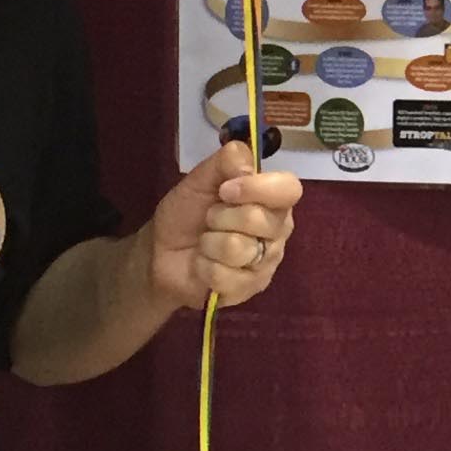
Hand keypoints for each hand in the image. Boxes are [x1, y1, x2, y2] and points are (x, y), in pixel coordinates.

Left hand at [144, 140, 302, 311]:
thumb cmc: (186, 214)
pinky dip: (204, 267)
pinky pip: (226, 276)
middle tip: (209, 219)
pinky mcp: (250, 289)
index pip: (290, 189)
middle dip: (221, 217)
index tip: (227, 190)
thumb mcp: (199, 179)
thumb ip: (224, 162)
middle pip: (261, 220)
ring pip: (239, 248)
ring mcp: (266, 263)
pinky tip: (203, 265)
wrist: (160, 253)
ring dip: (209, 243)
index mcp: (272, 200)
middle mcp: (277, 231)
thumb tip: (248, 165)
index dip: (259, 188)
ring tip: (205, 243)